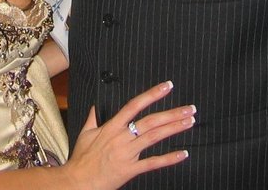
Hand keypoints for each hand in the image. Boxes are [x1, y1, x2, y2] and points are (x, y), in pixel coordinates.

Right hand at [61, 81, 194, 189]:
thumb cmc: (80, 159)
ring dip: (173, 129)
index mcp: (112, 126)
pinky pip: (152, 163)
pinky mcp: (130, 170)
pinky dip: (169, 158)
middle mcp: (122, 137)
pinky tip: (183, 153)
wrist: (77, 182)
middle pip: (151, 121)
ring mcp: (127, 153)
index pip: (135, 105)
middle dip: (172, 113)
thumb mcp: (84, 133)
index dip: (152, 94)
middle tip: (190, 108)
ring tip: (189, 122)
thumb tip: (96, 106)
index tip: (167, 87)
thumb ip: (93, 118)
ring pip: (154, 137)